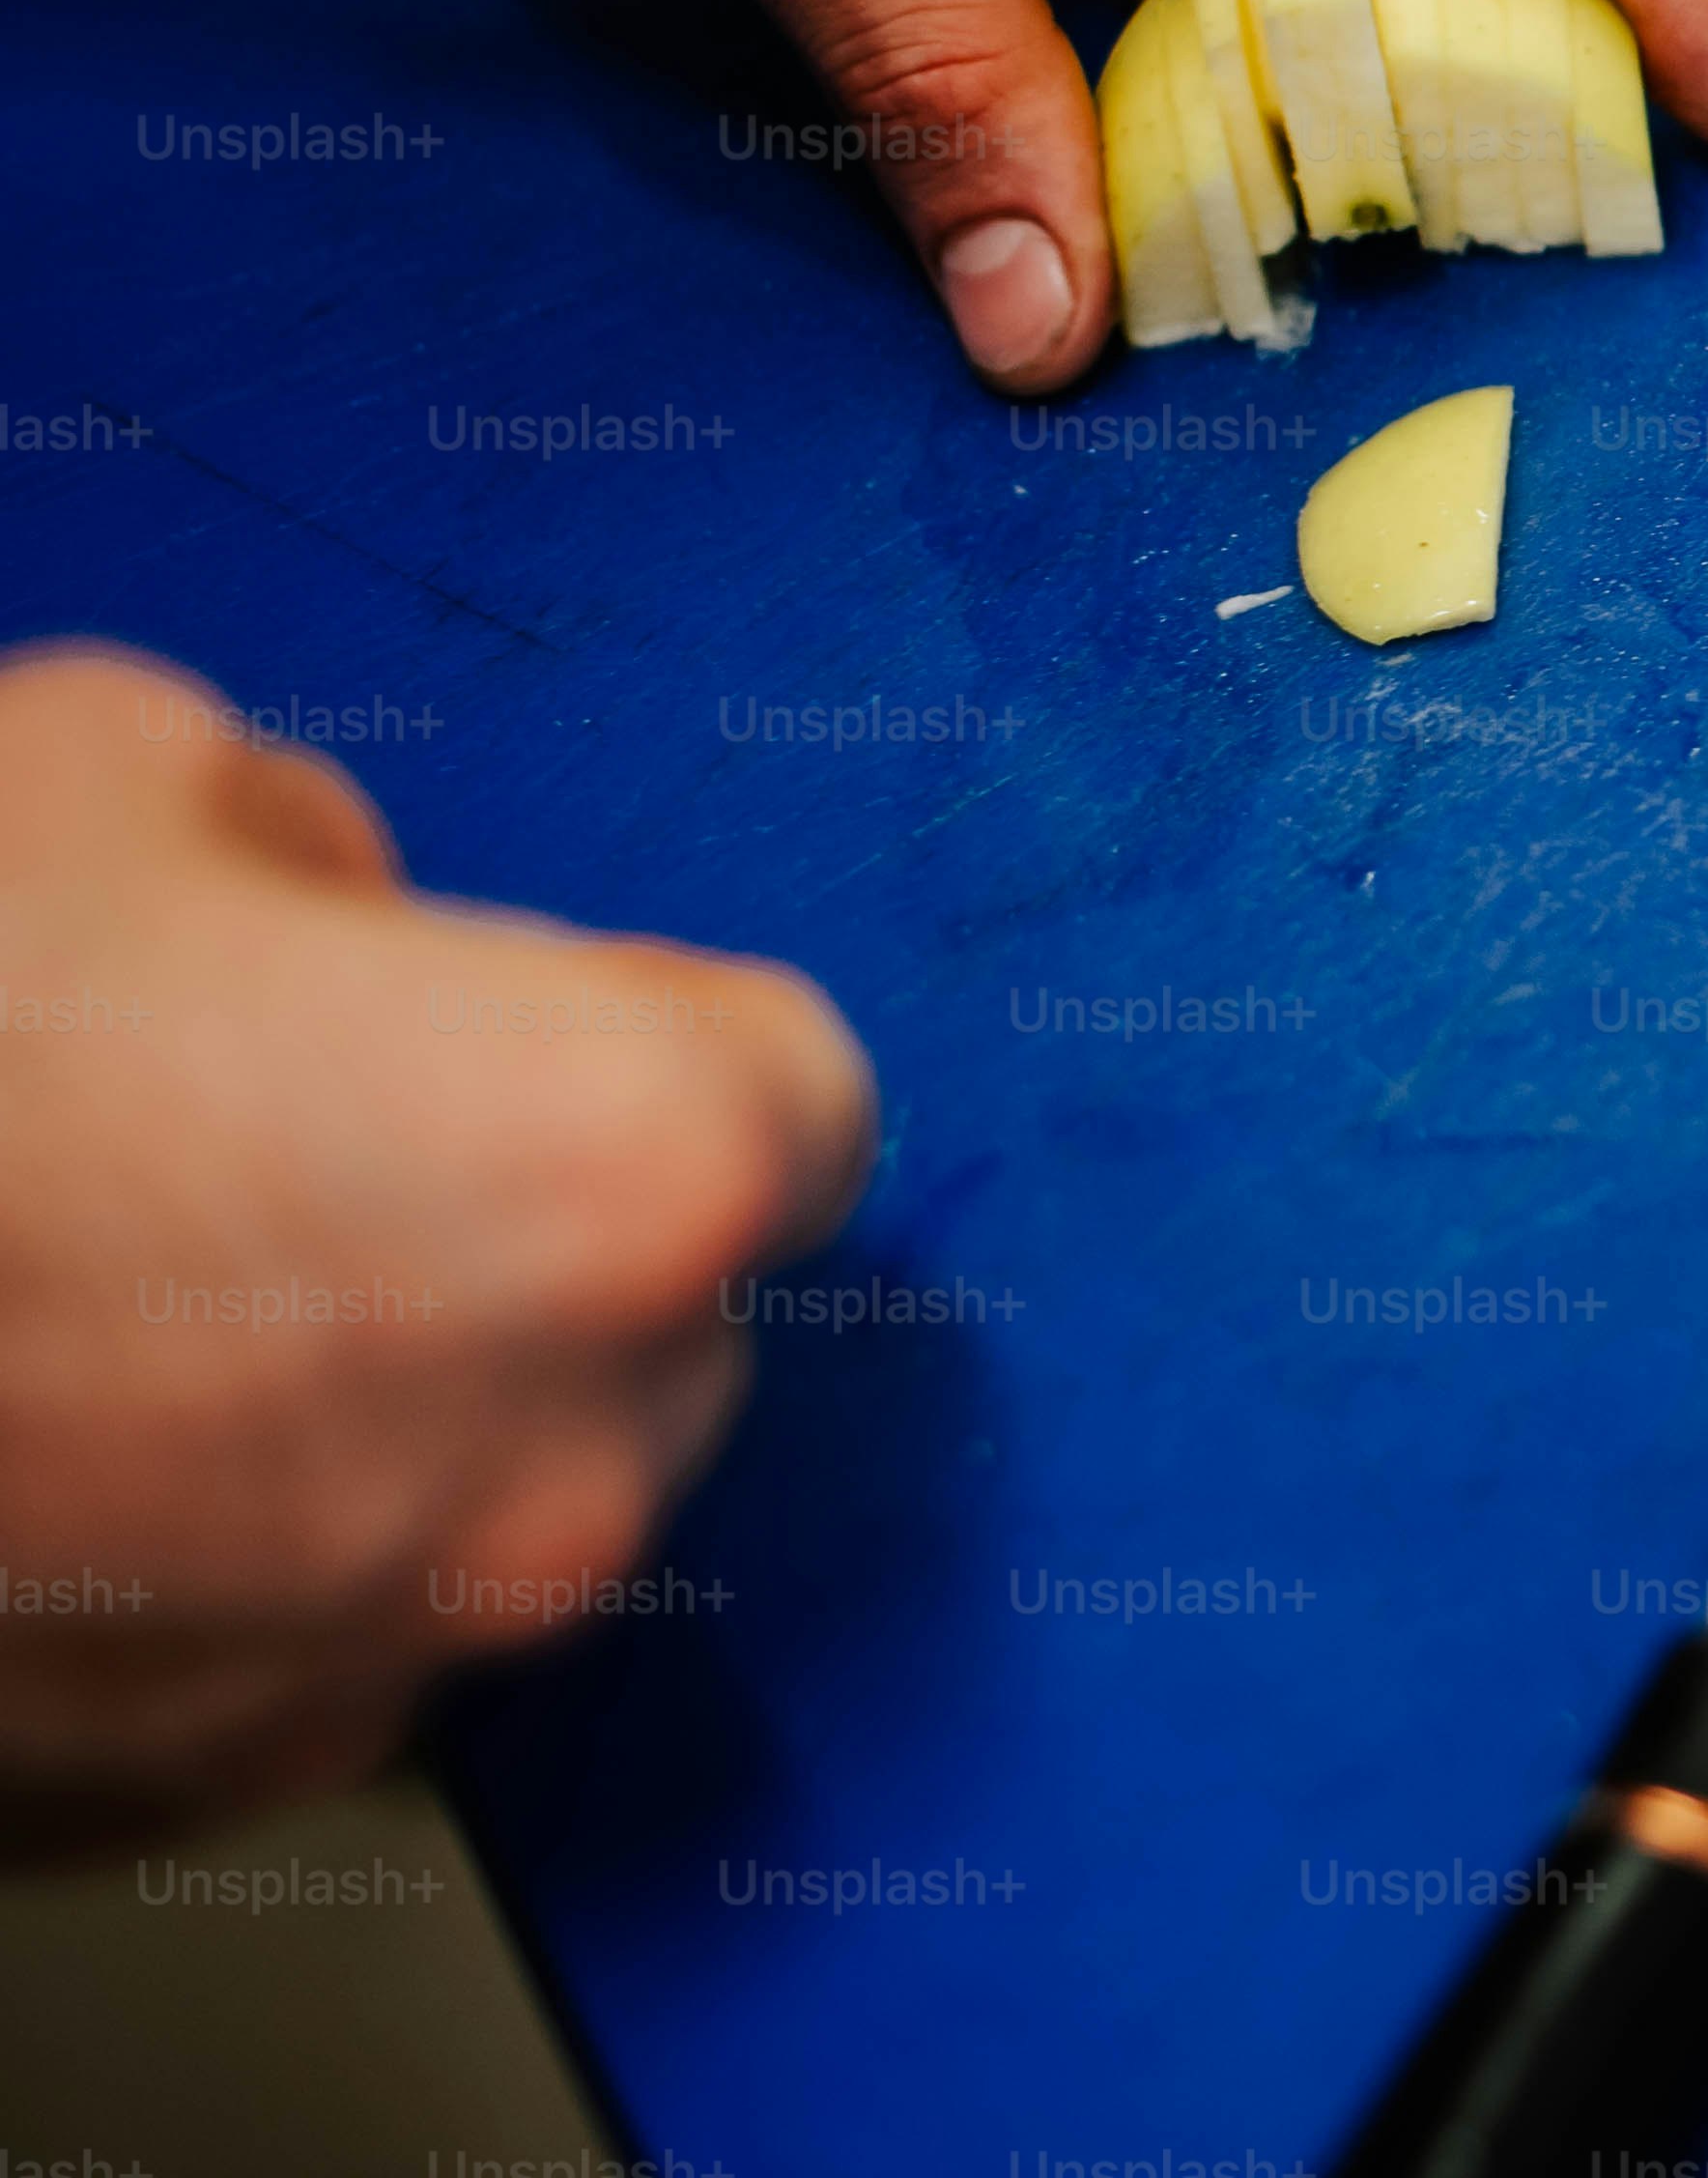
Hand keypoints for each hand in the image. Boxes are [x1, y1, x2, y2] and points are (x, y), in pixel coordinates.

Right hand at [0, 648, 877, 1856]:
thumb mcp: (124, 777)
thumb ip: (318, 860)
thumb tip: (332, 913)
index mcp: (627, 1164)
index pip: (795, 1093)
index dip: (642, 1035)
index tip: (536, 1023)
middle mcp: (572, 1442)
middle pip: (657, 1307)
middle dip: (513, 1229)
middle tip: (286, 1152)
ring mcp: (398, 1637)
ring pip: (487, 1478)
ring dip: (377, 1399)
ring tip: (135, 1294)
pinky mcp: (226, 1770)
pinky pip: (318, 1623)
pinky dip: (231, 1546)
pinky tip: (68, 1441)